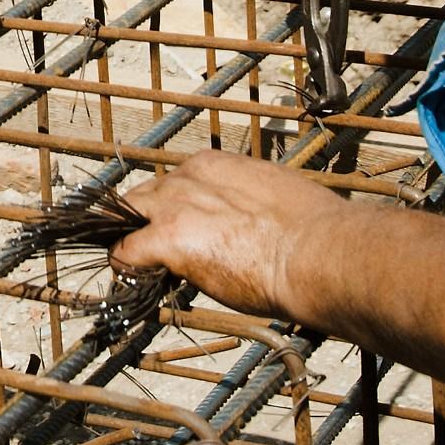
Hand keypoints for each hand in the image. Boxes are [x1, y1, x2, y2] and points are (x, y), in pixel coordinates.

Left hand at [109, 151, 343, 318]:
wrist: (318, 253)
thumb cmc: (311, 234)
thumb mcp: (272, 197)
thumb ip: (243, 202)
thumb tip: (242, 221)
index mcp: (215, 165)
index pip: (176, 183)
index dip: (175, 210)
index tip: (187, 232)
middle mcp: (188, 177)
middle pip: (145, 196)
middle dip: (147, 221)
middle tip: (160, 253)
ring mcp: (175, 207)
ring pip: (130, 218)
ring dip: (136, 241)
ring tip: (148, 268)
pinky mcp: (168, 239)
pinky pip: (125, 252)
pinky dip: (126, 266)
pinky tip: (138, 279)